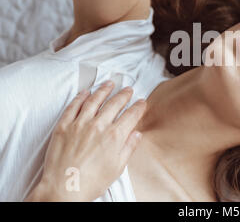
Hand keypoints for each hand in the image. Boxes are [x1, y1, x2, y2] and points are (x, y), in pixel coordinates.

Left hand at [26, 82, 145, 201]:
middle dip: (124, 95)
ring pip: (94, 100)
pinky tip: (86, 92)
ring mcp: (80, 124)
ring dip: (104, 90)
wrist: (64, 189)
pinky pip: (73, 106)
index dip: (138, 106)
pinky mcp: (64, 126)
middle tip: (128, 89)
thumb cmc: (91, 182)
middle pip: (115, 104)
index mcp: (115, 136)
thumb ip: (128, 148)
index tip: (142, 102)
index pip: (131, 115)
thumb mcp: (117, 167)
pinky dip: (80, 97)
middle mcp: (99, 126)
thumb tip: (136, 134)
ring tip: (110, 83)